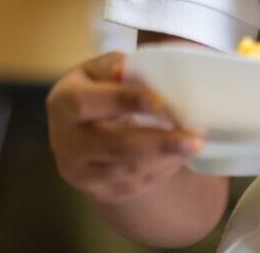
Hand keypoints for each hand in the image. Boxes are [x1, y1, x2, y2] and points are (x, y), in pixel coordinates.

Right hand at [46, 52, 202, 203]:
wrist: (86, 129)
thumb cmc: (102, 88)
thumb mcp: (102, 69)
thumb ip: (115, 66)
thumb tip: (125, 68)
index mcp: (63, 103)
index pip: (87, 103)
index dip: (122, 100)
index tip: (158, 99)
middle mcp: (66, 142)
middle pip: (114, 145)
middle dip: (159, 142)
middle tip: (195, 138)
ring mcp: (81, 172)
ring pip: (128, 170)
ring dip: (166, 158)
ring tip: (195, 143)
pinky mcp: (99, 192)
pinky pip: (135, 184)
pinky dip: (162, 169)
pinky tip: (181, 155)